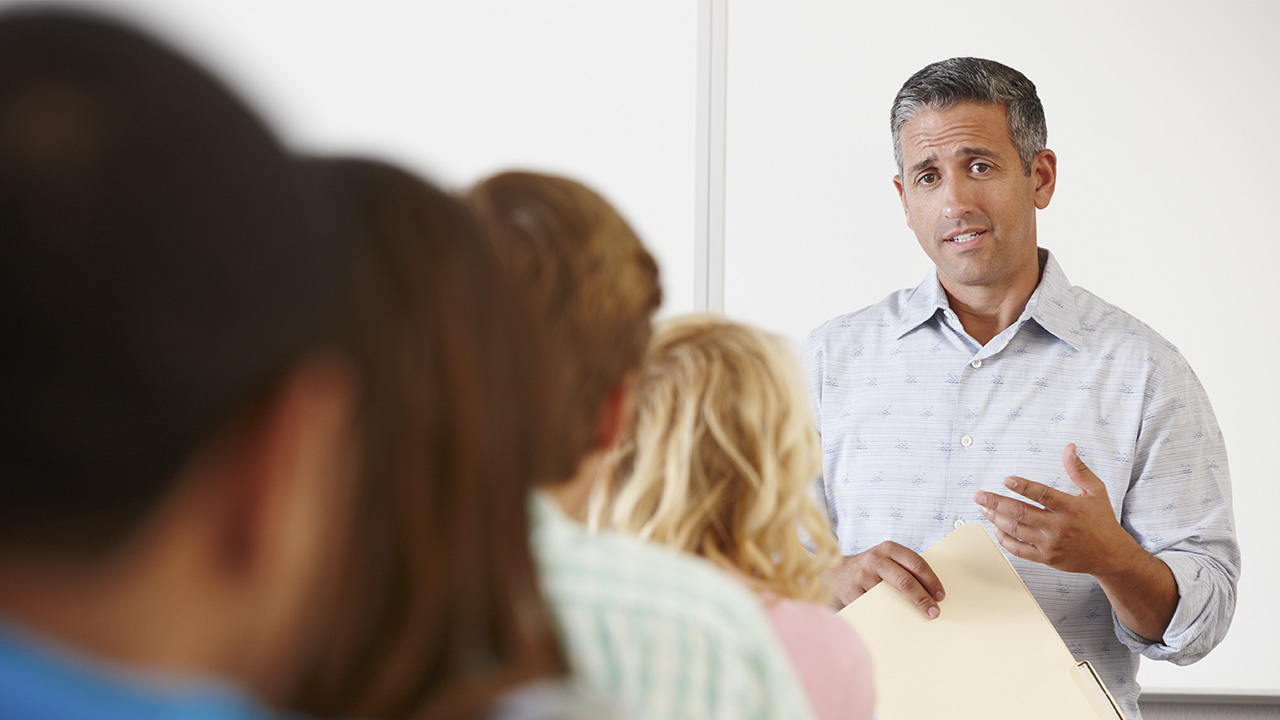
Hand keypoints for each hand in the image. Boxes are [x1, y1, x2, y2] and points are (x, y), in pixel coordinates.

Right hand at [832, 541, 944, 618]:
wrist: (839, 574)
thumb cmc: (873, 569)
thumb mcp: (888, 559)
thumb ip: (906, 568)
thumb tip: (933, 592)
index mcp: (888, 548)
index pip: (916, 563)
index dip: (931, 581)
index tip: (940, 596)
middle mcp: (875, 560)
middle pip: (905, 580)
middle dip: (923, 598)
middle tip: (934, 612)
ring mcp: (862, 576)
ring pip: (891, 596)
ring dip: (907, 610)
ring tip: (920, 617)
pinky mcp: (853, 592)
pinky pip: (876, 607)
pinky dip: (889, 615)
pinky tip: (898, 621)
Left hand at [973, 443, 1130, 574]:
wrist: (1111, 555)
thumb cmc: (1102, 520)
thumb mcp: (1096, 491)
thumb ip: (1079, 470)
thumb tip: (1069, 447)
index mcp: (1070, 507)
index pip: (1043, 494)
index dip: (1023, 486)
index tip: (1006, 479)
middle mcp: (1058, 526)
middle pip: (1021, 513)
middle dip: (996, 503)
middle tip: (979, 495)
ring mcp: (1051, 544)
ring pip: (1016, 530)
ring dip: (996, 518)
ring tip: (984, 509)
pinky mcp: (1047, 558)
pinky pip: (1019, 549)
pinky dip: (1004, 539)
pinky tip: (996, 527)